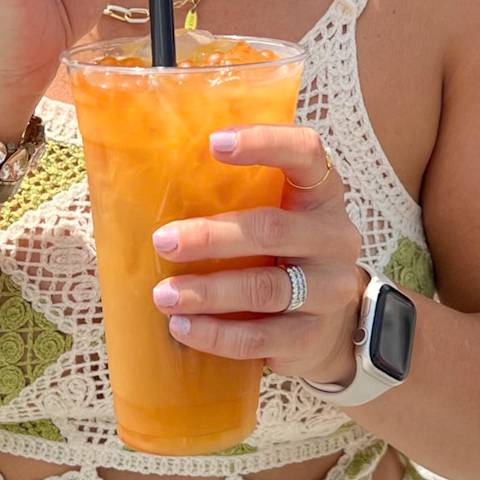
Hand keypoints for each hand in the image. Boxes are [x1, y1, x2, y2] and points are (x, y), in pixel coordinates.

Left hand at [149, 127, 364, 388]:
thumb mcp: (278, 216)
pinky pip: (260, 337)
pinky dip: (216, 334)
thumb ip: (238, 197)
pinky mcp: (312, 336)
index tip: (214, 143)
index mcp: (321, 194)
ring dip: (207, 292)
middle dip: (211, 236)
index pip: (305, 152)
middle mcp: (334, 237)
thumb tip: (146, 181)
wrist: (334, 325)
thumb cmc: (285, 255)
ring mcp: (329, 289)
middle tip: (163, 241)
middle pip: (272, 230)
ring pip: (264, 289)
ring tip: (163, 295)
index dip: (264, 142)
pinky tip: (182, 327)